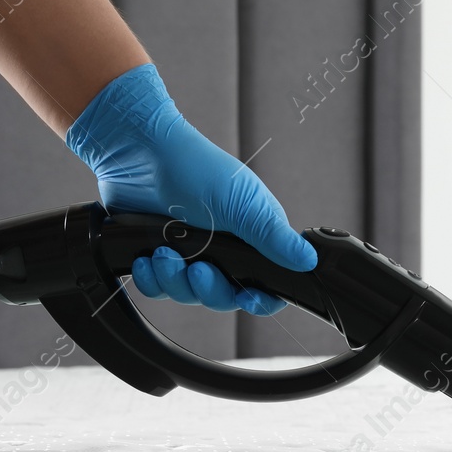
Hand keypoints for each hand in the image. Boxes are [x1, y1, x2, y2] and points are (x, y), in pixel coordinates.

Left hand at [66, 62, 315, 315]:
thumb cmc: (196, 168)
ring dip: (174, 281)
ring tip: (165, 254)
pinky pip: (155, 287)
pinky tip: (147, 258)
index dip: (257, 299)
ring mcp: (187, 252)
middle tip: (197, 268)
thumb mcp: (244, 205)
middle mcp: (221, 250)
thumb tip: (309, 261)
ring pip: (186, 294)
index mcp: (251, 239)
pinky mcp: (156, 253)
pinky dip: (150, 278)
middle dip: (207, 289)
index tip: (246, 296)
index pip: (263, 286)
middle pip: (221, 297)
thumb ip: (275, 239)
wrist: (141, 151)